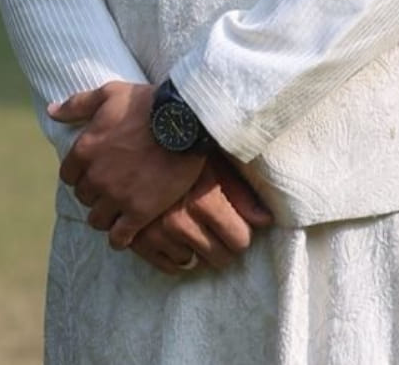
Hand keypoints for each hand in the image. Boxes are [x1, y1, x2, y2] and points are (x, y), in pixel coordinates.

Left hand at [50, 81, 203, 249]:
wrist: (185, 123)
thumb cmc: (146, 104)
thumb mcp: (107, 94)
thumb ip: (77, 105)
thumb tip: (51, 111)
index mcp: (84, 149)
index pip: (69, 176)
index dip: (80, 176)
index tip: (93, 175)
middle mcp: (96, 176)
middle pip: (84, 197)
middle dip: (94, 195)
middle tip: (109, 192)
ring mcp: (118, 196)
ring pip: (98, 219)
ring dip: (104, 217)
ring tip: (116, 213)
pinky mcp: (141, 211)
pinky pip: (121, 236)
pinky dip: (120, 238)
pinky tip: (125, 235)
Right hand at [128, 152, 273, 275]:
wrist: (141, 134)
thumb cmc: (180, 147)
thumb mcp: (216, 164)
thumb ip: (240, 194)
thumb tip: (265, 221)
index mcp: (202, 202)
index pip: (239, 241)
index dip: (240, 233)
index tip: (235, 226)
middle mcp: (177, 220)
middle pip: (217, 257)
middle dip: (220, 246)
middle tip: (215, 231)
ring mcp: (153, 231)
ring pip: (189, 261)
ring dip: (193, 250)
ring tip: (191, 231)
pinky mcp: (134, 236)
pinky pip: (163, 264)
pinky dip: (171, 258)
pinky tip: (175, 242)